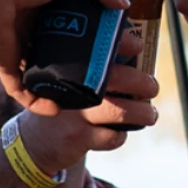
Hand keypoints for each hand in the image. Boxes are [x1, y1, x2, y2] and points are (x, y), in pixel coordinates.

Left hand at [0, 0, 127, 113]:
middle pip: (62, 53)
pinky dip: (37, 103)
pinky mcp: (4, 64)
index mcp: (47, 7)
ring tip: (85, 98)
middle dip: (85, 67)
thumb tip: (123, 4)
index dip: (97, 39)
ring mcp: (18, 48)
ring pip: (42, 74)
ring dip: (61, 88)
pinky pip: (21, 90)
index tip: (119, 49)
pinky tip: (57, 109)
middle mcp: (33, 29)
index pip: (77, 28)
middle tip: (109, 76)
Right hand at [14, 61, 157, 172]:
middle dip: (143, 82)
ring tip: (150, 114)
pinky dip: (121, 135)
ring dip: (143, 113)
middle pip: (117, 78)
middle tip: (152, 87)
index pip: (98, 50)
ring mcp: (74, 114)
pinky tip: (119, 132)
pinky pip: (112, 136)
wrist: (35, 141)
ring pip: (120, 111)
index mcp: (69, 67)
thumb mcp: (68, 82)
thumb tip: (135, 55)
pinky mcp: (78, 138)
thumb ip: (92, 69)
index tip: (140, 47)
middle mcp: (71, 87)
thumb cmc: (64, 106)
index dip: (123, 45)